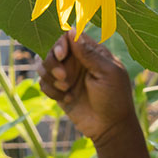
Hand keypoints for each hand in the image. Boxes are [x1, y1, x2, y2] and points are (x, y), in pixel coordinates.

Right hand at [40, 32, 139, 146]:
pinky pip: (43, 83)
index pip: (68, 36)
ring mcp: (66, 74)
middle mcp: (75, 60)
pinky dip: (51, 91)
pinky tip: (67, 99)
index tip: (61, 54)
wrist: (109, 127)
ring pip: (42, 65)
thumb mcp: (107, 73)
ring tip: (66, 89)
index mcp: (90, 51)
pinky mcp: (58, 90)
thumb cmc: (115, 98)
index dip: (60, 42)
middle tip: (63, 78)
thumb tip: (72, 30)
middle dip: (52, 62)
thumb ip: (89, 53)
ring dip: (50, 77)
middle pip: (50, 49)